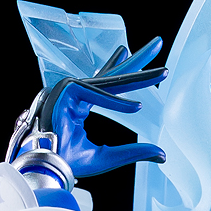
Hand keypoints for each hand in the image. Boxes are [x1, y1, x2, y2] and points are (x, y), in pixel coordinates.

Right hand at [29, 41, 168, 179]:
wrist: (46, 168)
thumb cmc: (69, 162)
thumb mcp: (108, 156)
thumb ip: (134, 152)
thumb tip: (163, 155)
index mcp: (81, 103)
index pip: (110, 85)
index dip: (131, 75)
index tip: (149, 66)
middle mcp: (76, 92)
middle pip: (114, 74)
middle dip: (138, 60)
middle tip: (159, 43)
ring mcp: (71, 88)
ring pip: (111, 82)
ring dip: (139, 77)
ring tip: (163, 73)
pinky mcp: (67, 91)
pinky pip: (98, 96)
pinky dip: (118, 103)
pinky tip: (139, 107)